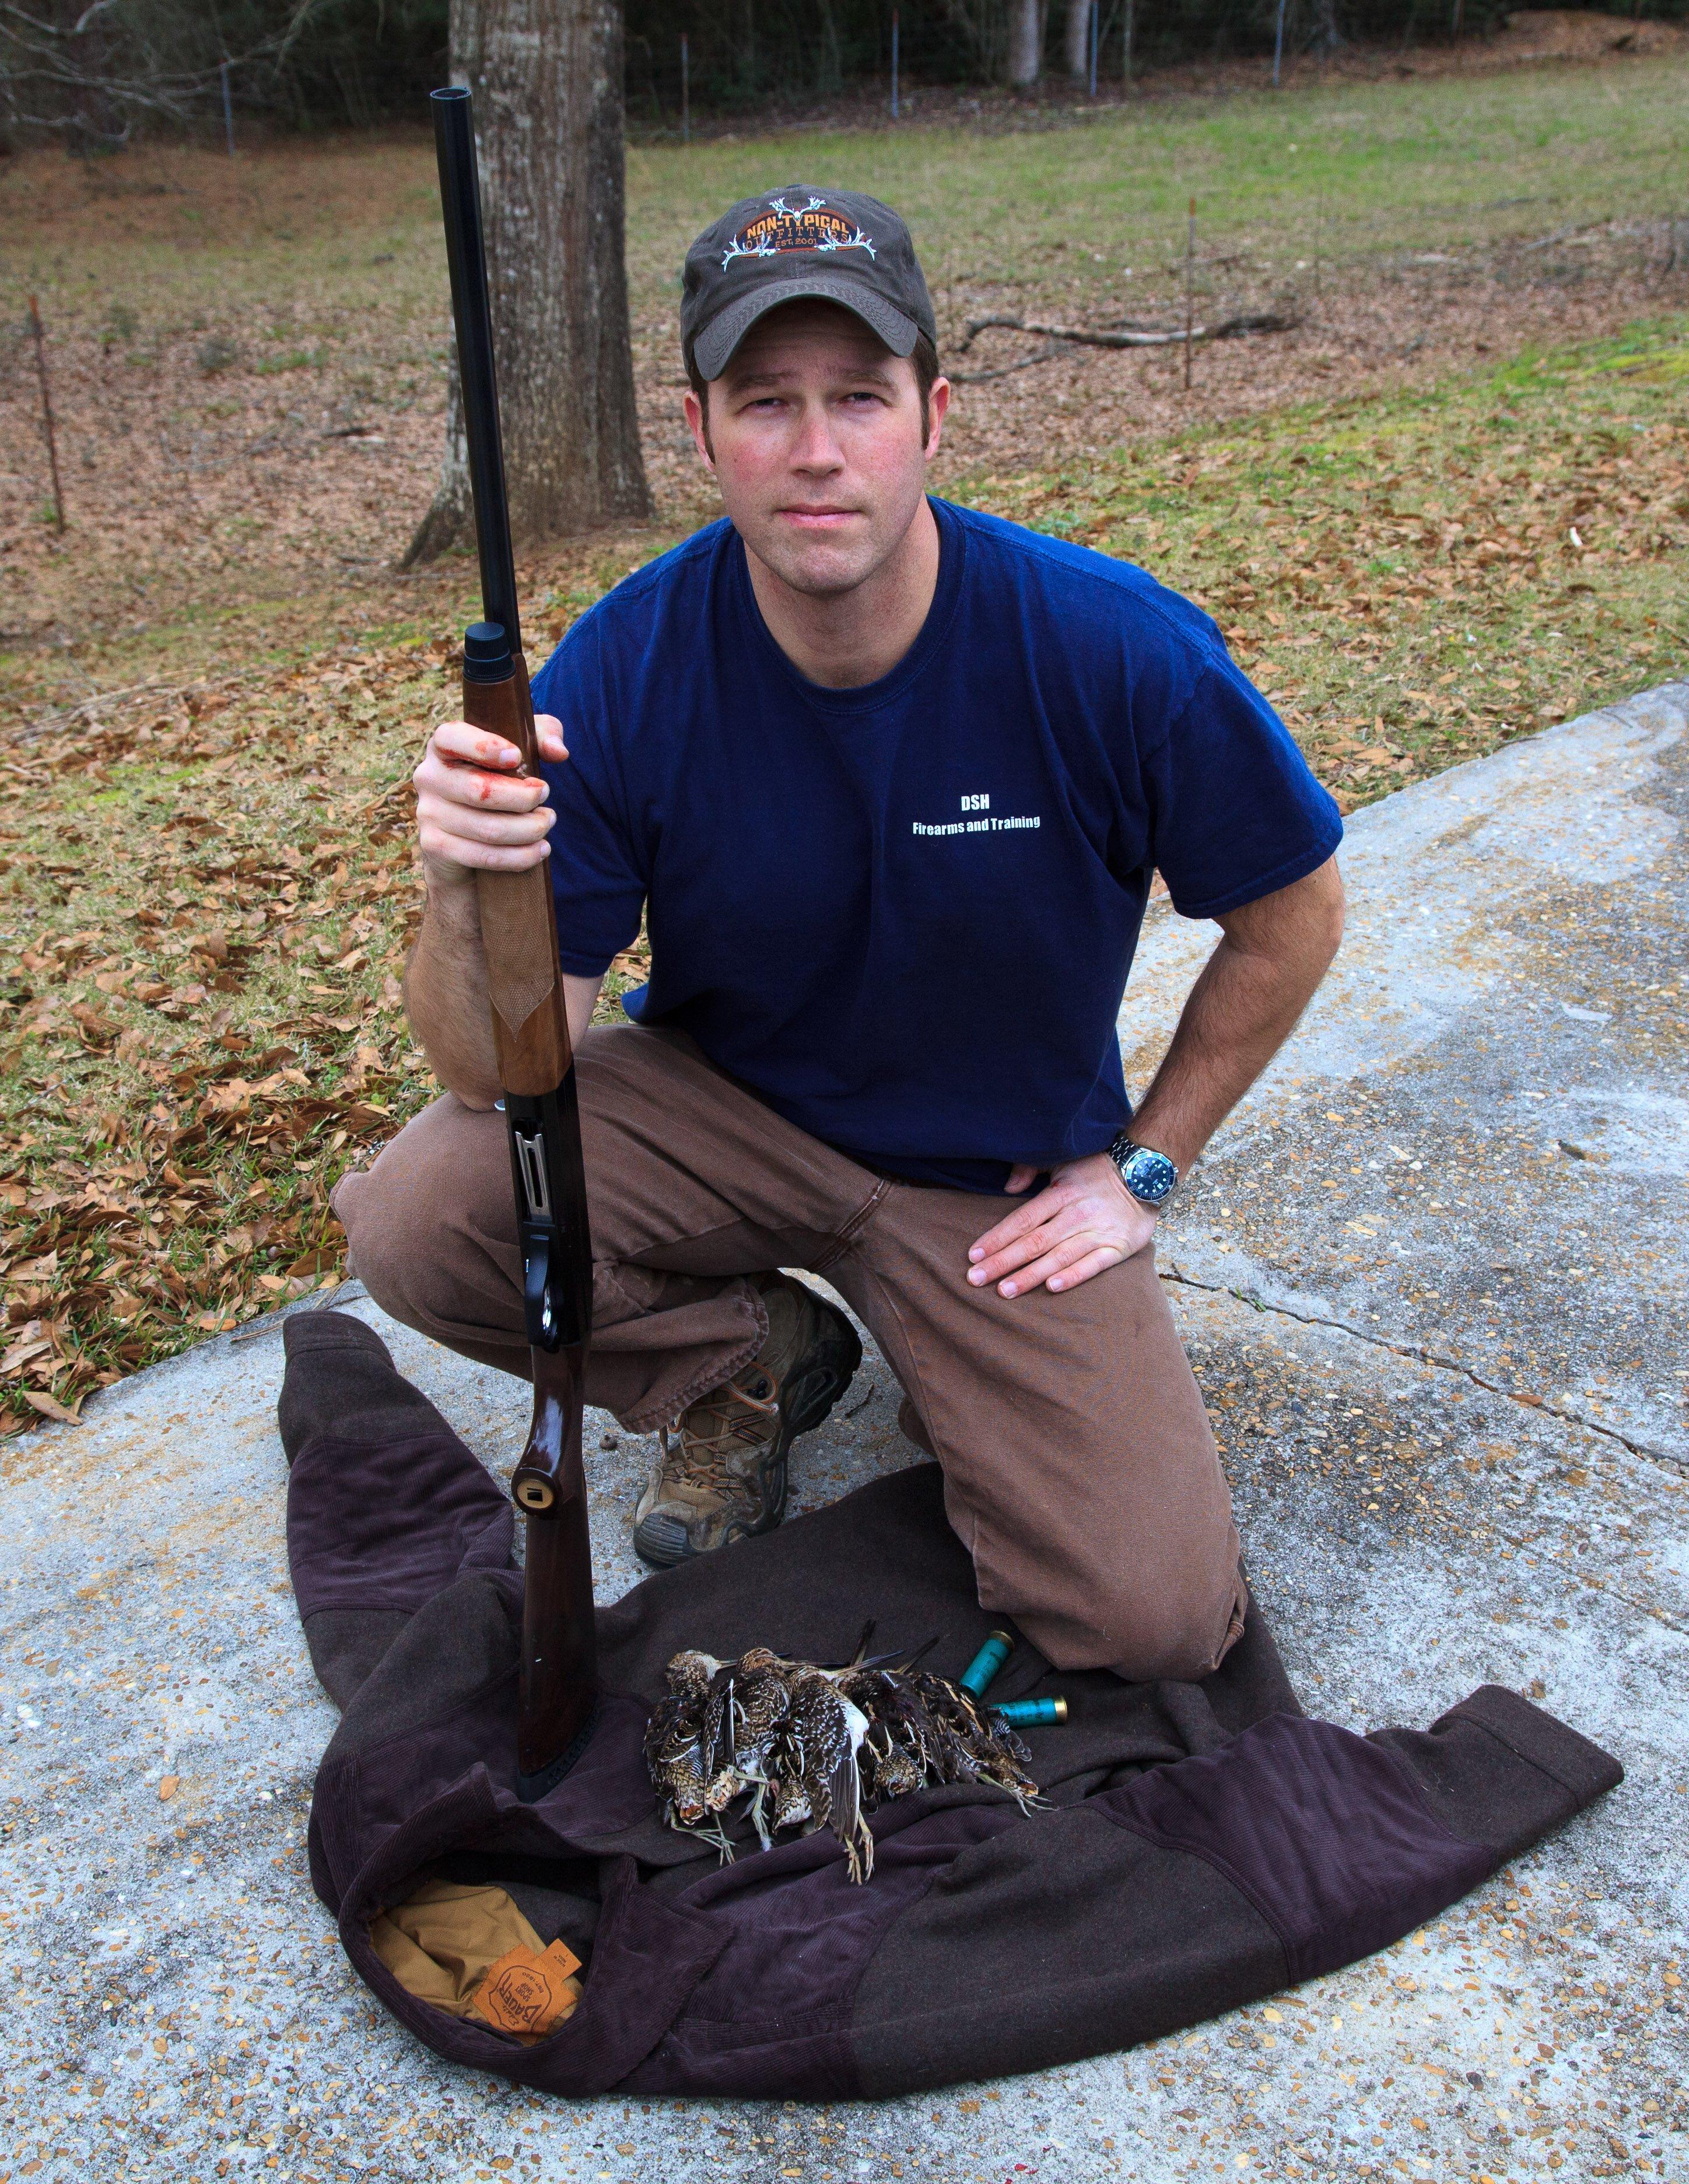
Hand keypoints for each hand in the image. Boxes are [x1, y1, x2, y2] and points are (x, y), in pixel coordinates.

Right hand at [413, 713, 567, 887]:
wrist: (464, 836)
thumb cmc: (498, 779)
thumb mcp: (523, 749)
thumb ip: (543, 737)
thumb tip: (558, 752)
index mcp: (443, 746)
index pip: (451, 737)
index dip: (485, 747)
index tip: (517, 757)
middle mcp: (428, 777)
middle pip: (480, 791)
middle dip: (523, 797)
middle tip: (545, 795)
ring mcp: (428, 814)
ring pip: (488, 829)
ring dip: (529, 829)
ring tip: (547, 822)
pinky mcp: (436, 846)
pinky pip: (484, 856)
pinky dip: (520, 856)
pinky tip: (540, 850)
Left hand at [966, 1152, 1155, 1298]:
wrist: (1147, 1172)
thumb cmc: (1098, 1169)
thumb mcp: (1063, 1161)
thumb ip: (1032, 1169)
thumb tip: (1007, 1186)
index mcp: (1060, 1193)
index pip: (1022, 1220)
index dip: (997, 1238)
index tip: (974, 1254)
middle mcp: (1076, 1214)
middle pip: (1033, 1242)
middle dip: (1002, 1262)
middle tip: (975, 1279)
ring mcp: (1098, 1232)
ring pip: (1058, 1257)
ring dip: (1030, 1275)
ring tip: (1004, 1291)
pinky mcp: (1118, 1247)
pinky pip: (1093, 1265)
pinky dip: (1073, 1276)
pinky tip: (1052, 1288)